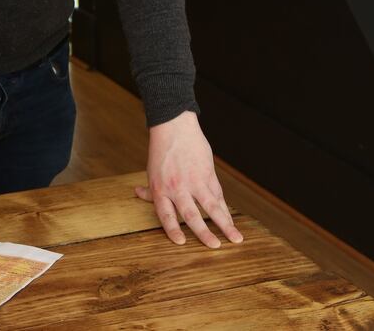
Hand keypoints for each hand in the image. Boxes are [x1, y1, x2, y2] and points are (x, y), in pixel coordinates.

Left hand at [135, 110, 242, 248]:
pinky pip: (218, 195)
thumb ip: (150, 188)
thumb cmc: (161, 151)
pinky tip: (231, 221)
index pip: (166, 214)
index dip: (172, 229)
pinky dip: (224, 209)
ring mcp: (195, 181)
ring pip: (211, 206)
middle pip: (191, 214)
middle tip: (214, 247)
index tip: (181, 242)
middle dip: (203, 233)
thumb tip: (137, 194)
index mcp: (161, 189)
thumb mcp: (152, 171)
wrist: (174, 126)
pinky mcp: (208, 174)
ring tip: (235, 239)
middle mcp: (178, 187)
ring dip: (224, 224)